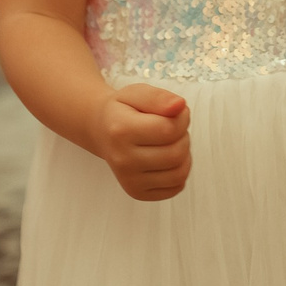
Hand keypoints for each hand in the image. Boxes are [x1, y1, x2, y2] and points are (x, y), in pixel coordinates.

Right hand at [92, 82, 189, 201]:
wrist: (102, 131)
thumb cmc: (122, 111)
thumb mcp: (137, 93)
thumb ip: (159, 98)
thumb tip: (180, 106)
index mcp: (120, 130)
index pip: (169, 129)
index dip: (181, 118)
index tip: (175, 112)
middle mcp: (122, 159)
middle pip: (176, 153)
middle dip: (183, 136)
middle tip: (171, 127)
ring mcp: (129, 180)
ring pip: (179, 173)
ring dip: (183, 155)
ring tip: (170, 142)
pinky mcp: (137, 192)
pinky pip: (175, 187)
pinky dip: (179, 172)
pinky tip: (166, 159)